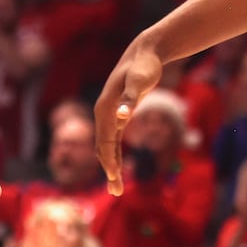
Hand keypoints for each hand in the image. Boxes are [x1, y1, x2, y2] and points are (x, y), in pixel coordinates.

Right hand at [95, 37, 165, 195]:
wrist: (145, 53)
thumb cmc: (144, 66)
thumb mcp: (140, 81)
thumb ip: (131, 98)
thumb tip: (123, 116)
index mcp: (105, 108)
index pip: (104, 141)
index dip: (109, 160)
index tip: (115, 178)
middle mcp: (103, 113)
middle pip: (102, 147)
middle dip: (108, 170)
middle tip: (116, 193)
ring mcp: (109, 114)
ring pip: (106, 146)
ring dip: (110, 166)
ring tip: (116, 189)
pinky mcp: (118, 114)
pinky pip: (112, 140)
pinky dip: (114, 154)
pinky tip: (118, 167)